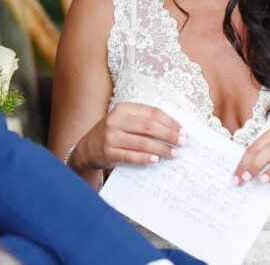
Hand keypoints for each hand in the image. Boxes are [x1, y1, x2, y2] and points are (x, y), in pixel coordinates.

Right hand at [71, 102, 185, 171]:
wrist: (87, 149)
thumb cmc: (113, 134)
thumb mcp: (125, 121)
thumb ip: (144, 121)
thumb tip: (174, 129)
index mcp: (123, 109)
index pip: (152, 113)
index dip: (169, 122)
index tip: (182, 131)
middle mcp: (116, 120)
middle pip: (149, 126)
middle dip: (168, 135)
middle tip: (182, 143)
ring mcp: (111, 136)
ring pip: (142, 142)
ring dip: (161, 148)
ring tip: (173, 153)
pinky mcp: (108, 152)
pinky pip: (131, 156)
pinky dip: (145, 158)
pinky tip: (156, 160)